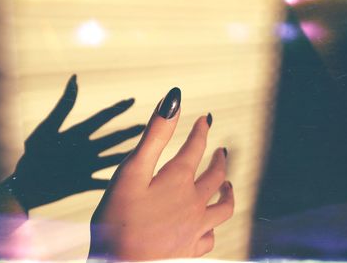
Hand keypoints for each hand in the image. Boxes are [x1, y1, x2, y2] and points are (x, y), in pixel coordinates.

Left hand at [0, 75, 144, 210]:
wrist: (23, 186)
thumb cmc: (32, 155)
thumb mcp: (48, 129)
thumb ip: (64, 106)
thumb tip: (74, 78)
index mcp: (77, 134)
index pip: (102, 118)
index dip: (118, 108)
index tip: (132, 99)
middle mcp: (86, 149)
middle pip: (113, 138)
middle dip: (130, 132)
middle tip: (149, 126)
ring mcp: (87, 166)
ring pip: (114, 159)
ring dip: (129, 154)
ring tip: (146, 150)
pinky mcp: (85, 183)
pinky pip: (104, 183)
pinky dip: (117, 183)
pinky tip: (132, 182)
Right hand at [89, 88, 233, 260]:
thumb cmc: (119, 218)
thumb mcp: (132, 170)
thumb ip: (154, 135)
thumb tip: (174, 99)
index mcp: (178, 180)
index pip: (195, 147)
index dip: (201, 131)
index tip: (206, 119)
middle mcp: (193, 202)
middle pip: (215, 176)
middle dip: (219, 159)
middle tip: (221, 150)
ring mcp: (195, 228)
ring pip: (223, 207)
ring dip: (227, 191)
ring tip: (227, 184)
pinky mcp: (190, 249)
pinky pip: (211, 236)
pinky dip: (213, 226)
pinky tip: (210, 225)